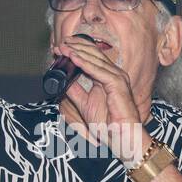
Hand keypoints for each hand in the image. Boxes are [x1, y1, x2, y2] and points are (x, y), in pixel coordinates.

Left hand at [52, 37, 149, 165]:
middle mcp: (114, 74)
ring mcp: (117, 77)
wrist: (121, 138)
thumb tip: (63, 81)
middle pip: (93, 54)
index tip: (60, 49)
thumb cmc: (108, 125)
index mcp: (108, 77)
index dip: (75, 50)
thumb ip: (75, 91)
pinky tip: (73, 58)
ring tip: (63, 48)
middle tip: (59, 44)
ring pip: (95, 60)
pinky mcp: (117, 84)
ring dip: (77, 52)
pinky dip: (85, 63)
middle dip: (75, 47)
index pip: (91, 58)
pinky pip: (98, 71)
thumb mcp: (84, 104)